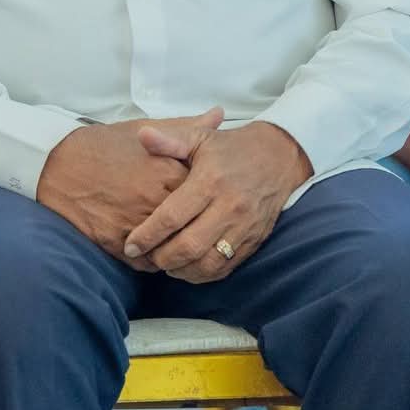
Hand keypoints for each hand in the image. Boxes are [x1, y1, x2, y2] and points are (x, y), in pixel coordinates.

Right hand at [36, 110, 214, 268]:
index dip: (207, 199)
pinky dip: (152, 261)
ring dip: (176, 248)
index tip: (205, 199)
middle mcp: (157, 200)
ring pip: (173, 248)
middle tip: (195, 227)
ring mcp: (138, 223)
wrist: (58, 165)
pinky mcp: (118, 243)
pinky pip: (148, 263)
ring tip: (175, 243)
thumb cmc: (103, 146)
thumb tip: (219, 115)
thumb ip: (185, 128)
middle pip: (193, 225)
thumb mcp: (143, 130)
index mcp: (168, 171)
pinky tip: (152, 251)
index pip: (206, 195)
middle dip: (195, 228)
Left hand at [122, 118, 311, 282]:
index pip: (172, 217)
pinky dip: (203, 274)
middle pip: (189, 246)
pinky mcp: (254, 240)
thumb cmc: (231, 148)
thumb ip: (169, 140)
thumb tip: (142, 135)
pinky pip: (226, 267)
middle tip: (145, 257)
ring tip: (165, 265)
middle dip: (162, 258)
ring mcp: (244, 227)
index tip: (130, 246)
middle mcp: (228, 208)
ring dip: (182, 271)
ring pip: (208, 263)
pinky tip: (188, 268)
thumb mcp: (200, 137)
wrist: (279, 157)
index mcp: (209, 182)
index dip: (147, 235)